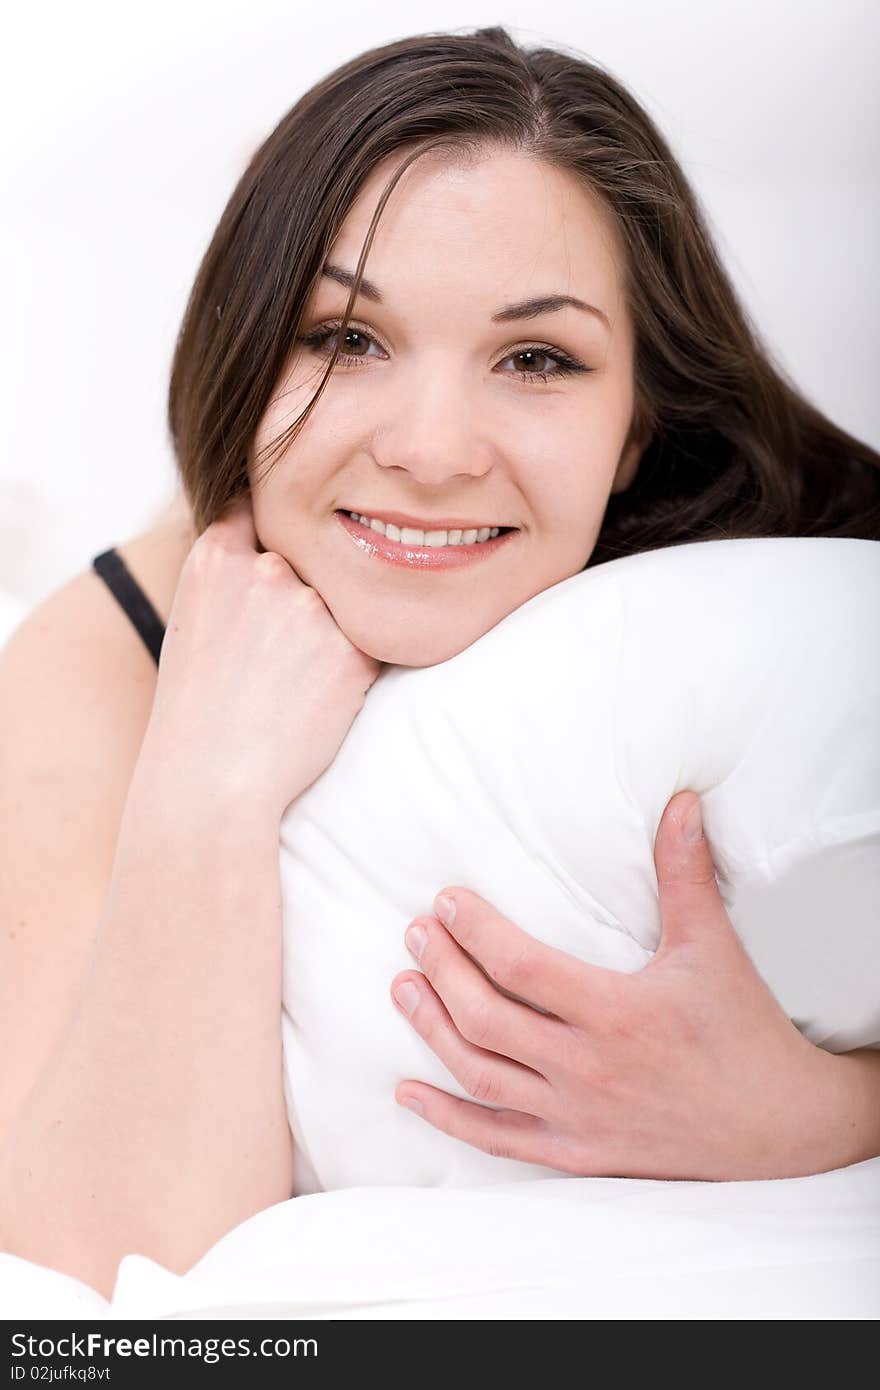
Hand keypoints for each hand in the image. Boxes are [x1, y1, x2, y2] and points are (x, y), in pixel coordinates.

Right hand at [142, 491, 382, 818]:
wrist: (212, 780)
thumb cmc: (197, 709)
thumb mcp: (193, 621)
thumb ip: (235, 574)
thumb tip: (278, 548)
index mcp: (217, 557)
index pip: (262, 508)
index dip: (278, 526)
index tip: (289, 545)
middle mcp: (268, 570)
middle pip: (311, 559)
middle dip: (305, 593)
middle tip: (279, 651)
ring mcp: (313, 609)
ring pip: (345, 602)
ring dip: (332, 631)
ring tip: (294, 682)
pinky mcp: (354, 651)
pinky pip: (371, 641)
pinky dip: (354, 666)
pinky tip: (317, 698)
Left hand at [390, 791, 878, 1179]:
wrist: (780, 1126)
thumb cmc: (744, 1030)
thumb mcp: (713, 947)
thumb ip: (685, 874)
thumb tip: (680, 803)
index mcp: (615, 1012)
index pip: (520, 966)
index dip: (474, 930)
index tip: (445, 901)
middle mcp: (586, 1067)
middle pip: (486, 1018)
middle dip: (442, 971)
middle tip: (414, 934)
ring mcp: (577, 1116)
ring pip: (481, 1075)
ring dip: (433, 1030)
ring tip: (402, 988)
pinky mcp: (578, 1153)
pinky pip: (498, 1139)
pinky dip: (449, 1117)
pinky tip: (408, 1092)